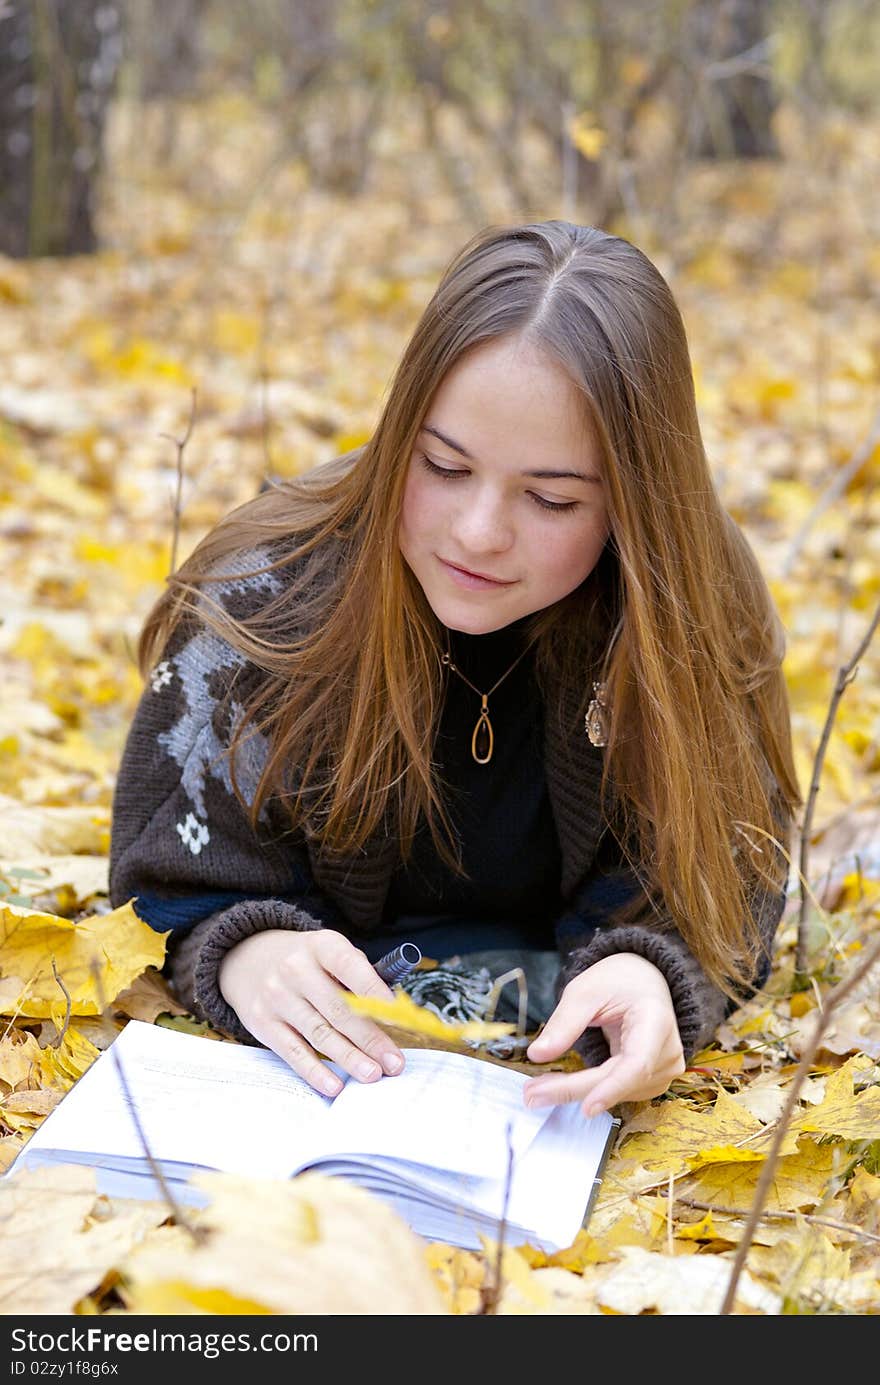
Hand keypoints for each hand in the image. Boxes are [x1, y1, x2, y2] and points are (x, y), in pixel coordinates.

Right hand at [218, 929, 405, 1097]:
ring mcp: (277, 997)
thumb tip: (392, 1014)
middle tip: (394, 1063)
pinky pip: (293, 1051)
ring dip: (349, 1058)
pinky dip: (315, 1071)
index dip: (374, 991)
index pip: (350, 966)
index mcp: (322, 946)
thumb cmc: (308, 962)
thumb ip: (359, 976)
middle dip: (370, 1039)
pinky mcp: (262, 1023)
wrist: (249, 958)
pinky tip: (335, 1085)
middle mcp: (296, 969)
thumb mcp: (330, 952)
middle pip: (339, 1009)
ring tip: (373, 1074)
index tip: (397, 1016)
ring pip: (319, 1033)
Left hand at [523, 953, 684, 1116]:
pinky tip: (562, 1085)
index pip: (637, 1063)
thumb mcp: (586, 990)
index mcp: (656, 1021)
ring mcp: (663, 1069)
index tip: (586, 1108)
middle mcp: (667, 1051)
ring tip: (538, 1088)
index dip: (612, 1088)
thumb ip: (564, 1023)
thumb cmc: (618, 981)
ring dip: (577, 1092)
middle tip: (531, 1094)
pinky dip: (589, 1091)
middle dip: (574, 1090)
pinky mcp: (652, 1080)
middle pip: (620, 1082)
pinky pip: (618, 1092)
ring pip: (617, 1092)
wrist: (643, 981)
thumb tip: (537, 1055)